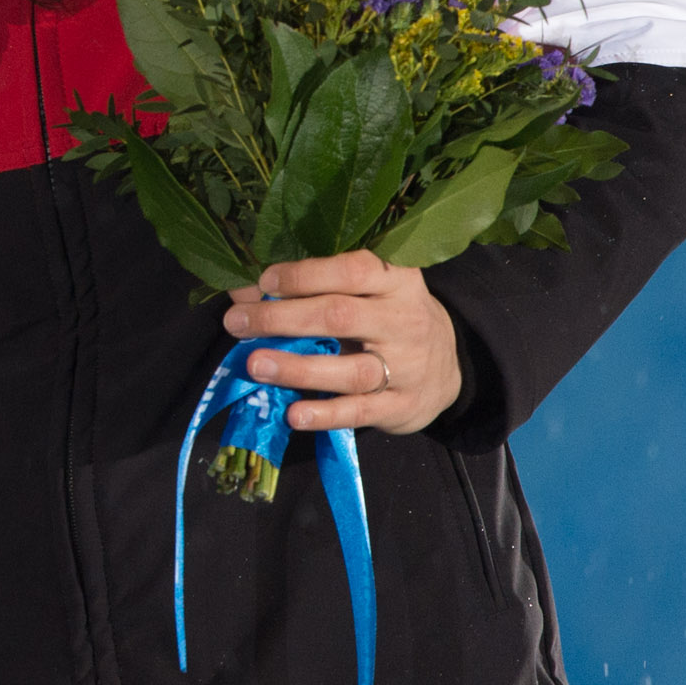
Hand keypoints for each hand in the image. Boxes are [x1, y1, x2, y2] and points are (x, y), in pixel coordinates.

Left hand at [223, 250, 463, 435]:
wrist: (448, 368)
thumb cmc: (386, 319)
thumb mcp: (362, 294)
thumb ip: (310, 290)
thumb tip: (243, 294)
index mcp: (396, 281)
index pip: (352, 270)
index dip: (305, 275)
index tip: (264, 282)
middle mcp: (405, 321)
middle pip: (340, 317)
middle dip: (283, 319)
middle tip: (237, 322)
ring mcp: (408, 368)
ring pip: (351, 369)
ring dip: (299, 369)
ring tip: (256, 365)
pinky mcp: (402, 407)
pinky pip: (360, 411)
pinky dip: (325, 413)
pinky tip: (294, 414)